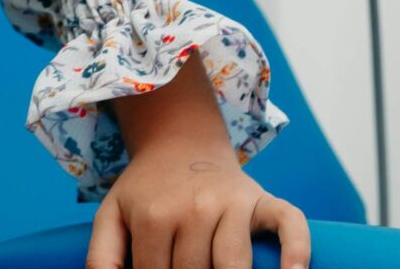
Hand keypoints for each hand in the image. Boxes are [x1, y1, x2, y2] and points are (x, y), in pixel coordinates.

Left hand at [88, 146, 309, 268]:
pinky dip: (296, 250)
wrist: (179, 142)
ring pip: (235, 265)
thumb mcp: (112, 215)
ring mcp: (234, 204)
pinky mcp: (265, 200)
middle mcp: (196, 209)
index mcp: (155, 217)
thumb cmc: (146, 190)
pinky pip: (290, 224)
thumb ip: (103, 256)